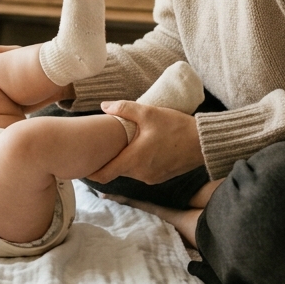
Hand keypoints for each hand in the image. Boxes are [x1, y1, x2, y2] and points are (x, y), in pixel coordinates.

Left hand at [88, 100, 204, 184]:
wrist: (203, 142)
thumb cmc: (176, 126)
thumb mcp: (149, 113)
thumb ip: (124, 109)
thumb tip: (104, 106)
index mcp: (134, 160)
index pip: (104, 175)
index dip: (90, 172)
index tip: (82, 166)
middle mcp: (140, 173)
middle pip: (116, 170)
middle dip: (109, 160)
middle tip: (102, 147)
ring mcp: (151, 177)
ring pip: (130, 171)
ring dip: (125, 160)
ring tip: (123, 145)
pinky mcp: (161, 177)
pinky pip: (142, 171)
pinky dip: (138, 163)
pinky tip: (141, 148)